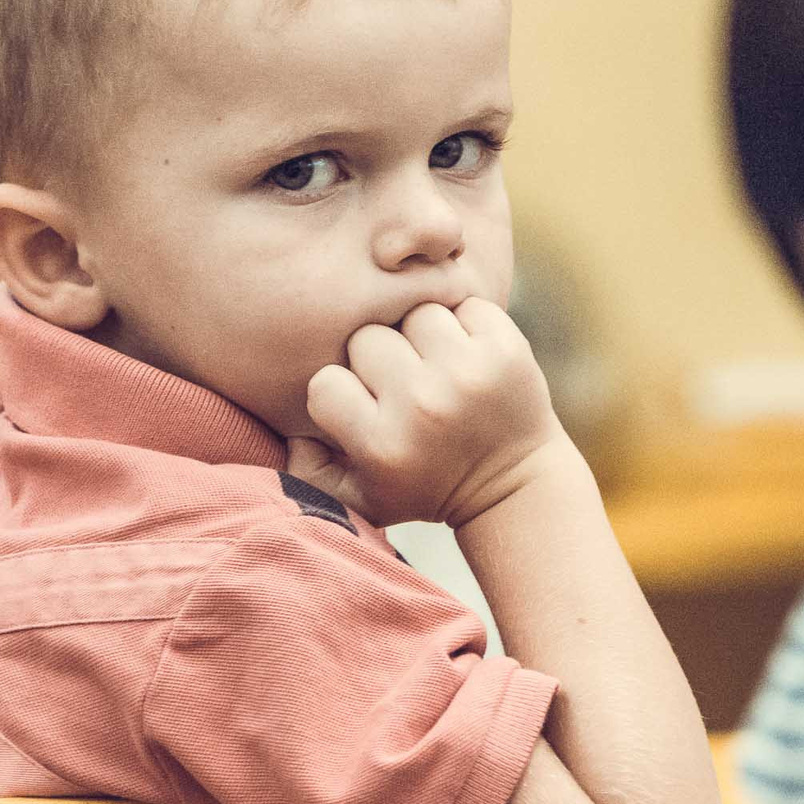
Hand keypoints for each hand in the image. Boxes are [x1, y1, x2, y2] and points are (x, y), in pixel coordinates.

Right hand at [287, 298, 567, 528]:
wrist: (513, 485)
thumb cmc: (425, 487)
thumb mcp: (361, 499)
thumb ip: (309, 471)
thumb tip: (289, 430)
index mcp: (383, 444)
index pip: (324, 383)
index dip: (340, 392)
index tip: (363, 408)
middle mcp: (423, 406)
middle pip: (367, 338)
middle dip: (379, 358)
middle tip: (401, 383)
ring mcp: (468, 374)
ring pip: (415, 312)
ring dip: (422, 334)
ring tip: (434, 365)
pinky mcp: (506, 350)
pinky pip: (465, 303)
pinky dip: (464, 323)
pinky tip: (467, 354)